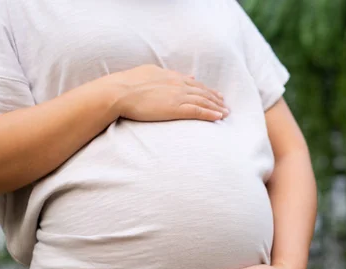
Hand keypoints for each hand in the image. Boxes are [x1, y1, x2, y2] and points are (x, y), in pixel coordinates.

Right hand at [109, 64, 228, 121]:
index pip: (194, 83)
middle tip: (225, 104)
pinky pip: (198, 111)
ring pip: (204, 101)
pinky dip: (210, 114)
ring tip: (226, 113)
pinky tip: (219, 117)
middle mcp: (178, 84)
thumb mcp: (150, 72)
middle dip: (215, 99)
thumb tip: (184, 76)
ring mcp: (178, 96)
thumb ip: (167, 74)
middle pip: (203, 92)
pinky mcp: (176, 108)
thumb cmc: (128, 83)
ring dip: (217, 107)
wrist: (119, 92)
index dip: (206, 90)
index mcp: (171, 76)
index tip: (215, 94)